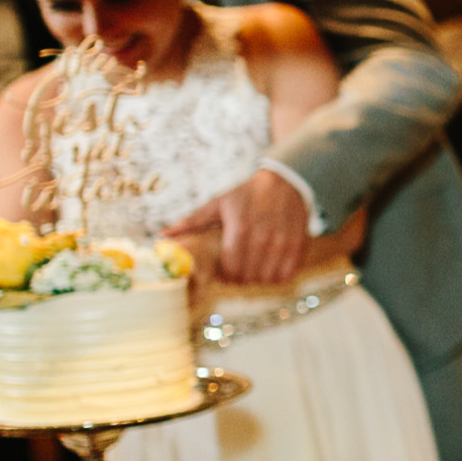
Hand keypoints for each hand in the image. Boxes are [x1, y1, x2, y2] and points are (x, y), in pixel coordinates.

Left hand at [163, 168, 310, 284]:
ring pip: (267, 279)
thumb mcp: (218, 203)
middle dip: (239, 278)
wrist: (284, 181)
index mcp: (241, 227)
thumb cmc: (246, 194)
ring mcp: (283, 242)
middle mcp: (263, 236)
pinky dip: (276, 277)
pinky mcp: (298, 245)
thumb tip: (163, 236)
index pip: (231, 267)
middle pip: (248, 276)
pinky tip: (269, 267)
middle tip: (237, 271)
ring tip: (253, 269)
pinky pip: (286, 274)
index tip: (223, 270)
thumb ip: (192, 222)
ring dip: (257, 279)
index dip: (225, 275)